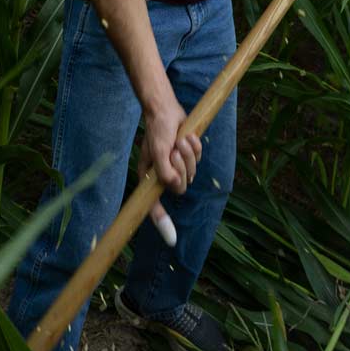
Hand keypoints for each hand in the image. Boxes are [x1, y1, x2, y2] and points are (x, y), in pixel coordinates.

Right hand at [139, 92, 200, 240]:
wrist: (166, 110)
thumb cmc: (158, 129)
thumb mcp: (158, 149)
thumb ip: (165, 170)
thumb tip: (176, 186)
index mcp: (150, 179)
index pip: (154, 207)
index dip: (162, 223)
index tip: (172, 241)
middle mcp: (163, 176)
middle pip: (181, 186)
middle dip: (183, 166)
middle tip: (176, 149)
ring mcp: (177, 167)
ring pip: (192, 173)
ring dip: (190, 154)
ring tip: (181, 139)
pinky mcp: (188, 158)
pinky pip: (199, 160)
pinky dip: (196, 147)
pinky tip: (188, 136)